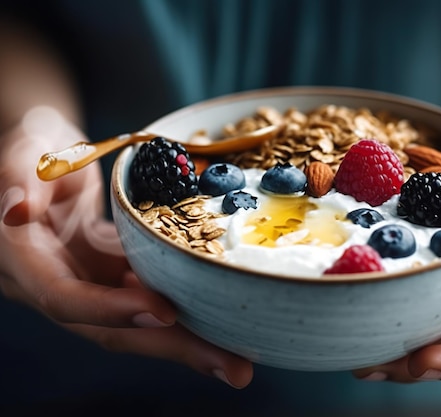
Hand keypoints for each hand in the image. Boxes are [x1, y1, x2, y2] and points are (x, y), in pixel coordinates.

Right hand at [0, 107, 252, 387]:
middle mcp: (60, 282)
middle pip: (115, 328)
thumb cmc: (33, 146)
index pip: (66, 297)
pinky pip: (151, 299)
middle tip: (234, 370)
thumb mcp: (26, 149)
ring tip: (238, 361)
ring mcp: (92, 282)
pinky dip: (186, 314)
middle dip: (173, 348)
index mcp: (26, 259)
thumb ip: (19, 178)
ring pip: (140, 323)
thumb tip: (15, 212)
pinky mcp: (116, 274)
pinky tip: (224, 324)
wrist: (45, 155)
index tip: (165, 311)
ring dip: (190, 342)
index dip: (111, 309)